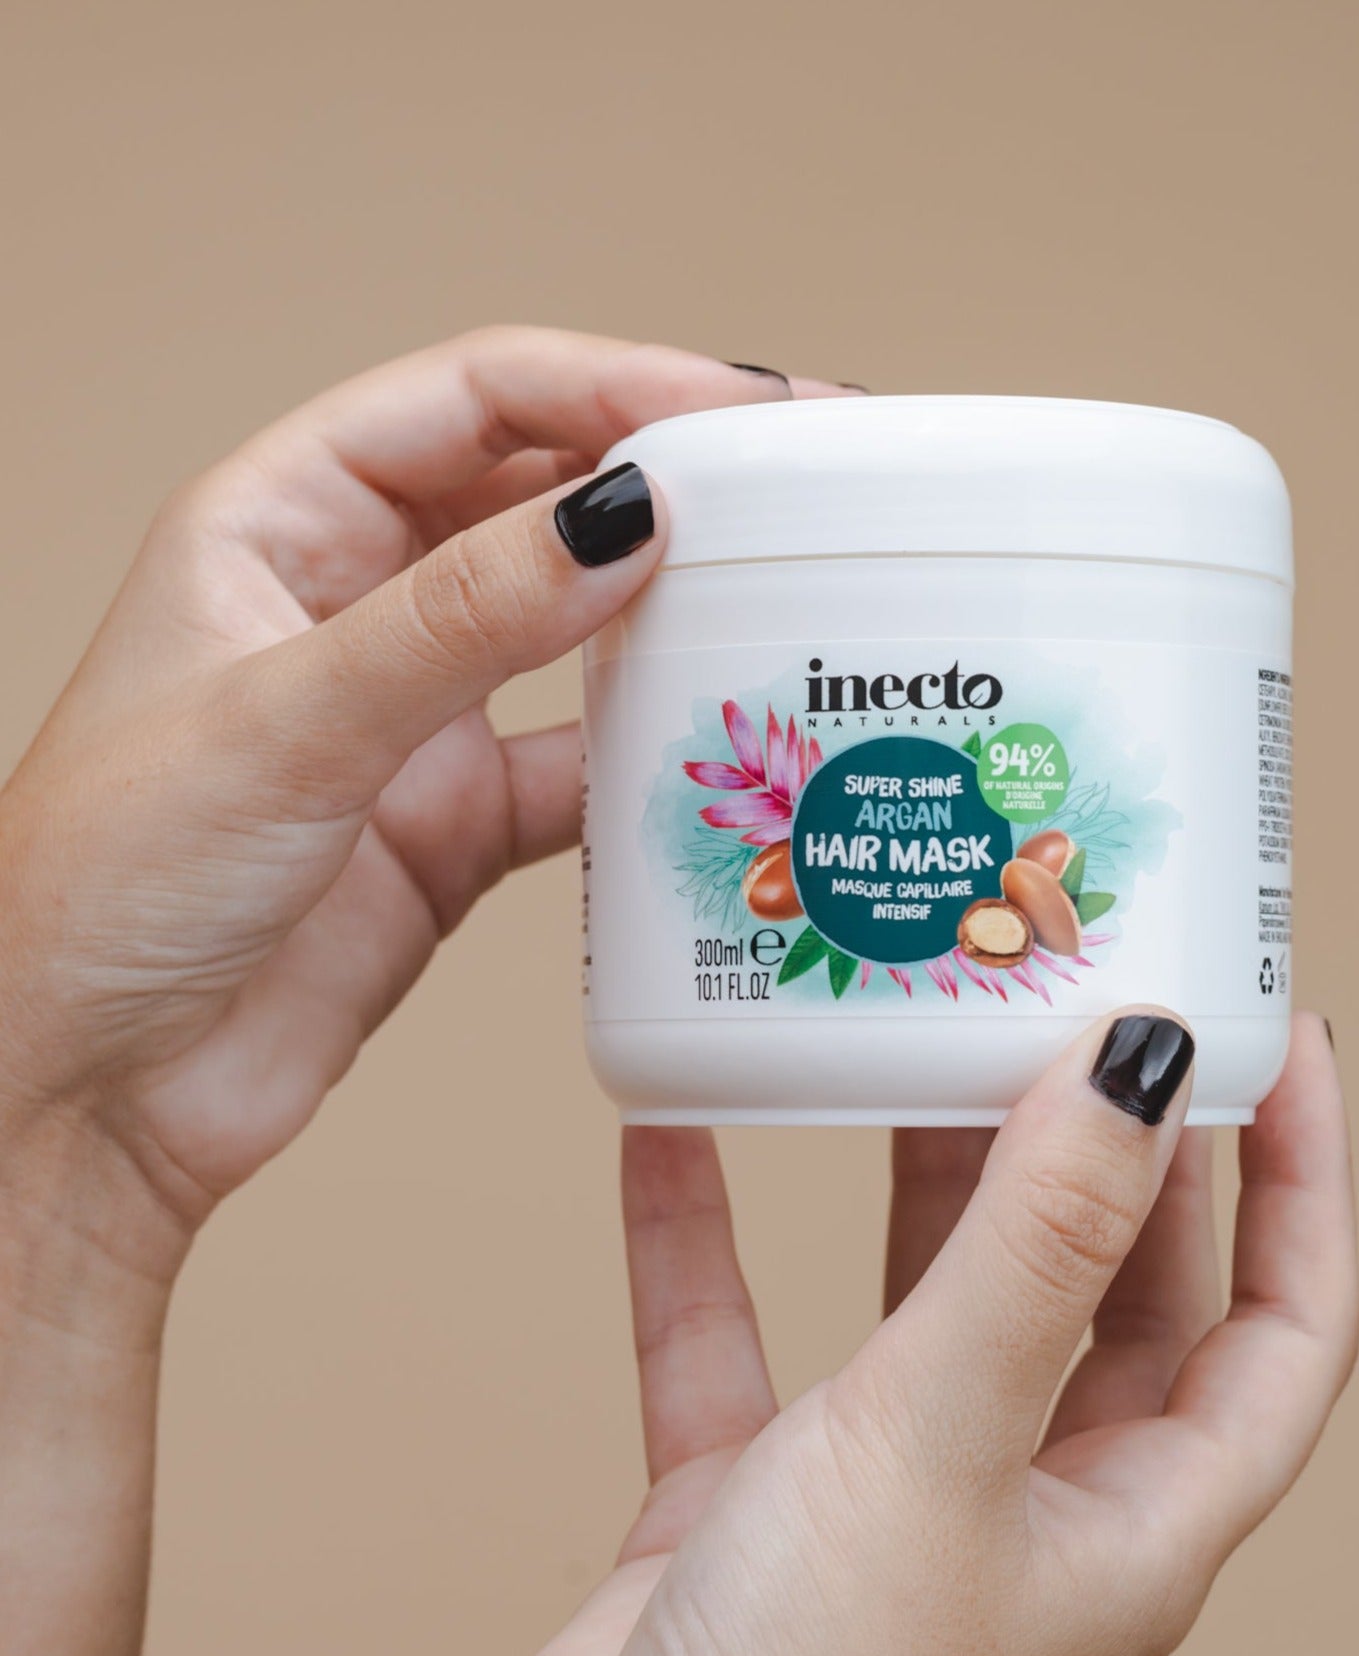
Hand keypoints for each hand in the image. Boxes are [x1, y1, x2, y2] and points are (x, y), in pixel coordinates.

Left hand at [0, 331, 836, 1283]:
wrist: (90, 1094)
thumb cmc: (104, 891)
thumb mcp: (288, 724)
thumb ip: (462, 622)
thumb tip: (622, 519)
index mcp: (276, 524)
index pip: (471, 401)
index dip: (610, 384)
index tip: (736, 411)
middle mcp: (353, 604)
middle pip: (537, 493)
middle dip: (663, 477)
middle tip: (796, 482)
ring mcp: (412, 716)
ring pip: (572, 628)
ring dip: (669, 610)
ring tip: (782, 595)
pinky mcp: (455, 823)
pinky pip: (582, 768)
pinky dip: (651, 759)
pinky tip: (720, 752)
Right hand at [449, 1011, 1355, 1655]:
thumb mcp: (944, 1442)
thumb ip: (1038, 1247)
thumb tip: (1145, 1063)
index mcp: (1139, 1518)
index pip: (1285, 1319)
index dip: (1306, 1174)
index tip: (1280, 1032)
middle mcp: (1034, 1502)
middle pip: (1112, 1282)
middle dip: (1109, 1139)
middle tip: (1081, 995)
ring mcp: (893, 1500)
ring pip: (937, 1292)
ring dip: (927, 1165)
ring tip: (916, 1028)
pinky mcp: (755, 1502)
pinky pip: (744, 1334)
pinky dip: (711, 1237)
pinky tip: (674, 1131)